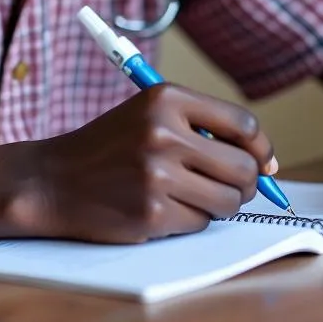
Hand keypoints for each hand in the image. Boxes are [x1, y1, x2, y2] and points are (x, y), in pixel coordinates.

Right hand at [17, 85, 276, 242]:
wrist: (55, 179)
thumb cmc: (111, 147)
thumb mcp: (151, 114)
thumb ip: (204, 127)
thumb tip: (267, 162)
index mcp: (166, 99)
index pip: (242, 123)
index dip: (261, 147)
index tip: (263, 161)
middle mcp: (164, 133)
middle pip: (243, 167)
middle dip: (246, 182)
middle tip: (230, 186)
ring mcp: (157, 175)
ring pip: (228, 200)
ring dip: (220, 204)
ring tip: (192, 195)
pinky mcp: (152, 213)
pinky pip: (200, 223)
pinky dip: (191, 219)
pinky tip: (164, 207)